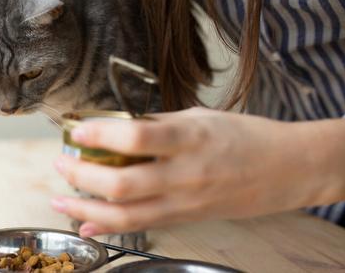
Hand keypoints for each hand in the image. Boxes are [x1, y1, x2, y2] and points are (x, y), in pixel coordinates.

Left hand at [51, 107, 344, 236]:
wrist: (284, 170)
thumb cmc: (242, 136)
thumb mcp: (199, 116)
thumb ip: (157, 124)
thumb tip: (115, 127)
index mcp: (189, 138)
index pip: (136, 139)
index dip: (100, 135)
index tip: (76, 129)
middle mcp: (184, 174)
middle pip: (122, 185)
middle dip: (81, 176)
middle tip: (62, 162)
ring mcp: (184, 202)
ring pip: (125, 215)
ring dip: (85, 208)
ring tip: (60, 197)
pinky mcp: (183, 219)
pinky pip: (139, 227)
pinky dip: (107, 227)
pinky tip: (85, 222)